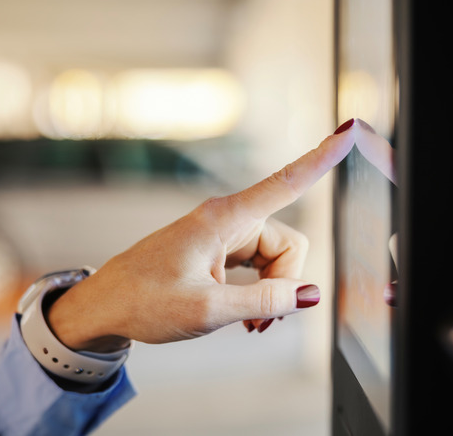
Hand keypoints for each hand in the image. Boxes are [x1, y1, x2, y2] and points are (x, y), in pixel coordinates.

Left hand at [47, 120, 358, 351]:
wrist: (104, 305)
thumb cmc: (145, 301)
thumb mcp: (208, 309)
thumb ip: (264, 302)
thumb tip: (309, 294)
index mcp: (225, 219)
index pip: (285, 183)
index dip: (321, 158)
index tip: (347, 128)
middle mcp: (228, 221)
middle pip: (289, 244)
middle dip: (285, 284)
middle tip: (261, 321)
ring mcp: (223, 236)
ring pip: (276, 259)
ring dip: (272, 293)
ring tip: (250, 324)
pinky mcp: (218, 251)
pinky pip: (258, 266)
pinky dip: (259, 292)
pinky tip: (245, 316)